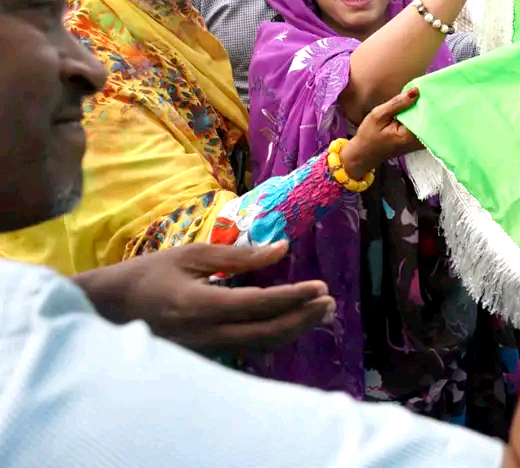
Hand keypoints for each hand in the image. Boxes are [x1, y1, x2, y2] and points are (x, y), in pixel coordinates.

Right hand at [73, 242, 335, 353]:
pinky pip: (249, 346)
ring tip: (323, 313)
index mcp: (200, 304)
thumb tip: (282, 247)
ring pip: (261, 344)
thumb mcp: (191, 254)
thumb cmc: (148, 274)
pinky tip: (294, 322)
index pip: (259, 304)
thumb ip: (238, 255)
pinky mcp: (207, 351)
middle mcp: (206, 332)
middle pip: (266, 331)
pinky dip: (276, 335)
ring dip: (295, 329)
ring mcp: (206, 346)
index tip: (320, 286)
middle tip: (331, 302)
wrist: (109, 309)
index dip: (293, 297)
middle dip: (303, 318)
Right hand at [339, 87, 422, 176]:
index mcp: (411, 136)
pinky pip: (424, 125)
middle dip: (430, 105)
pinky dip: (422, 116)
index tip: (431, 89)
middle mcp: (420, 141)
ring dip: (427, 110)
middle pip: (432, 119)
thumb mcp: (379, 115)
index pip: (429, 116)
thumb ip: (398, 103)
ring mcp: (420, 142)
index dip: (430, 102)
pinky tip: (419, 106)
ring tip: (427, 95)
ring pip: (429, 122)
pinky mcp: (417, 141)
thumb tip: (416, 90)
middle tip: (429, 89)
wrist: (364, 154)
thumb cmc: (369, 135)